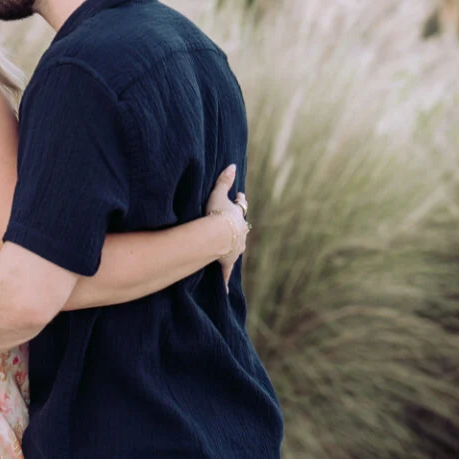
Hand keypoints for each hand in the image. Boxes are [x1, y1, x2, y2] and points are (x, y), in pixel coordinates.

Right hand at [206, 164, 248, 278]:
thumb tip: (233, 164)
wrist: (217, 235)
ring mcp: (235, 248)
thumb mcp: (219, 194)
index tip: (239, 196)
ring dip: (235, 246)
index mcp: (237, 216)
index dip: (238, 201)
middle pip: (241, 227)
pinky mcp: (227, 261)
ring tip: (231, 247)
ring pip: (237, 247)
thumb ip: (224, 180)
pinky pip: (225, 273)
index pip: (239, 206)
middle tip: (234, 223)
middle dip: (238, 225)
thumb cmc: (216, 214)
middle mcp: (240, 232)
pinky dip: (224, 283)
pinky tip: (225, 294)